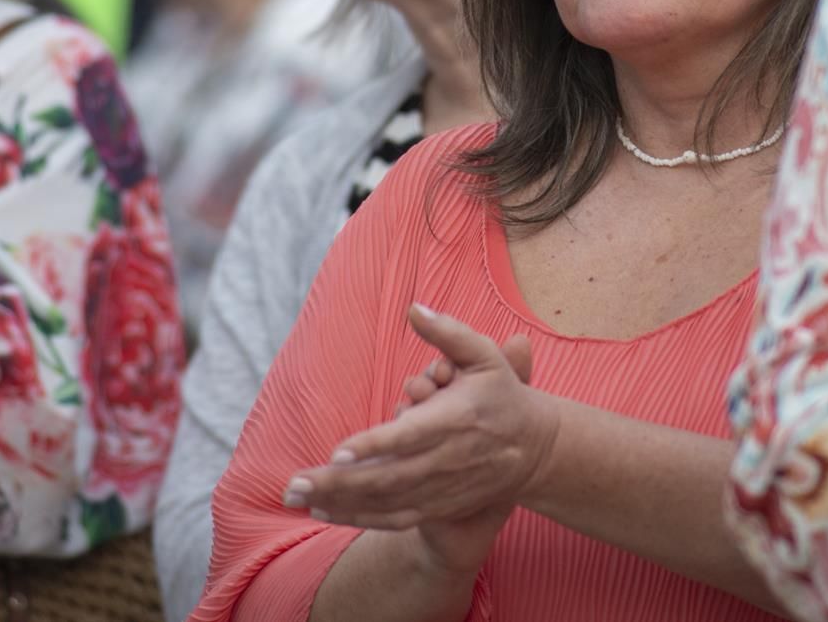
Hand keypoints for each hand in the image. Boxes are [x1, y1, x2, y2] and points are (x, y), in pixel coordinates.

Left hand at [286, 306, 551, 571]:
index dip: (374, 446)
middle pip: (387, 477)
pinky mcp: (439, 505)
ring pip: (385, 503)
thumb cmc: (503, 394)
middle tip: (292, 484)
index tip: (337, 451)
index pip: (409, 437)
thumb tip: (413, 308)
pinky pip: (394, 519)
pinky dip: (358, 519)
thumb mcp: (485, 355)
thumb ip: (448, 332)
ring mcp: (442, 488)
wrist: (535, 447)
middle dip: (337, 483)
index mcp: (455, 419)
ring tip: (296, 499)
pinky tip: (325, 512)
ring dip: (339, 503)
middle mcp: (447, 460)